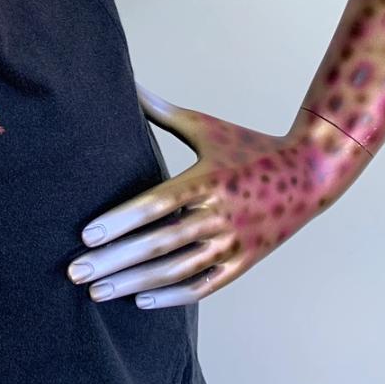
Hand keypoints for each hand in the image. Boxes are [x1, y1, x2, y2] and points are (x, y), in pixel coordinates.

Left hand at [67, 83, 367, 308]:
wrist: (310, 173)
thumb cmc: (249, 144)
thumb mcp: (207, 126)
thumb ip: (163, 112)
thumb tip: (127, 83)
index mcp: (207, 180)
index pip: (155, 206)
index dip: (120, 222)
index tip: (85, 236)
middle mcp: (219, 216)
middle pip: (158, 244)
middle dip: (113, 260)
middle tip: (74, 271)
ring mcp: (233, 244)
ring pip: (175, 271)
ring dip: (133, 283)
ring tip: (96, 290)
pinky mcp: (243, 263)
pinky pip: (202, 286)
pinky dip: (171, 296)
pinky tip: (139, 300)